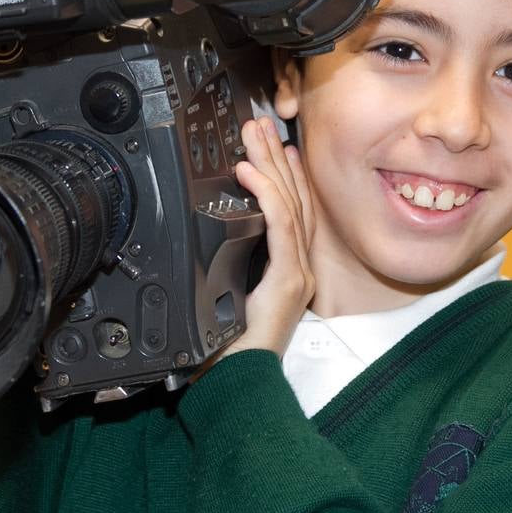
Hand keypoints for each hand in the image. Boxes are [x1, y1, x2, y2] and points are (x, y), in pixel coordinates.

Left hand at [223, 116, 316, 358]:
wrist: (241, 389)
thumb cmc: (228, 356)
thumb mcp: (226, 301)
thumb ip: (229, 271)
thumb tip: (211, 243)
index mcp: (288, 275)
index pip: (294, 214)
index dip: (287, 177)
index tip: (275, 148)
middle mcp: (300, 271)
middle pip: (293, 200)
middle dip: (275, 158)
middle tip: (260, 123)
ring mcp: (298, 276)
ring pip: (289, 205)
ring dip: (270, 165)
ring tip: (255, 134)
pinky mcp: (289, 282)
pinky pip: (281, 228)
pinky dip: (265, 195)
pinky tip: (250, 171)